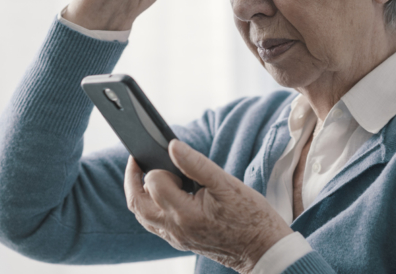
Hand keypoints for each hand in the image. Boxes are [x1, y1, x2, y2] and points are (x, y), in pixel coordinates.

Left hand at [124, 140, 293, 272]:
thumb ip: (196, 164)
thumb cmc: (250, 215)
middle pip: (137, 204)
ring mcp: (176, 238)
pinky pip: (155, 225)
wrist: (263, 250)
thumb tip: (172, 146)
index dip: (159, 166)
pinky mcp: (180, 242)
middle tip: (137, 160)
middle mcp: (175, 229)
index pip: (153, 183)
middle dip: (132, 179)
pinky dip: (150, 208)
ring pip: (143, 217)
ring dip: (139, 195)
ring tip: (146, 173)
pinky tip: (162, 194)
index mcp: (185, 213)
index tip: (169, 154)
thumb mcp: (226, 184)